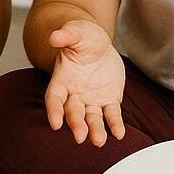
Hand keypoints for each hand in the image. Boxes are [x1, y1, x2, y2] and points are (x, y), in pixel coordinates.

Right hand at [46, 19, 125, 146]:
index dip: (54, 111)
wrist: (99, 44)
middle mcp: (75, 94)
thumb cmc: (83, 37)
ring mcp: (92, 100)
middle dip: (76, 124)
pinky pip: (111, 115)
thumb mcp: (76, 32)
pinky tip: (119, 134)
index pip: (54, 98)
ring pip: (92, 118)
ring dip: (94, 130)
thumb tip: (55, 37)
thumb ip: (66, 35)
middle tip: (80, 137)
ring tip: (99, 141)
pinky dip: (115, 124)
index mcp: (62, 79)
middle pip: (73, 112)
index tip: (55, 124)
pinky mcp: (109, 101)